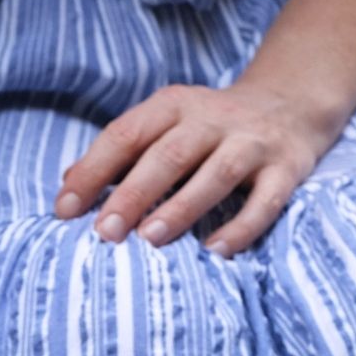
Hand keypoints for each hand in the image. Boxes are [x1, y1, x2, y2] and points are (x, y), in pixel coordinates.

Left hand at [54, 83, 344, 256]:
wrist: (291, 103)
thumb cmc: (209, 127)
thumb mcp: (165, 125)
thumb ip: (120, 153)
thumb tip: (66, 184)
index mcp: (174, 106)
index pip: (127, 134)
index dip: (94, 170)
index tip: (64, 209)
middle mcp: (214, 119)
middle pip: (170, 154)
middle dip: (134, 193)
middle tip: (105, 231)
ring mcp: (252, 142)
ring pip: (217, 174)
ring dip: (183, 207)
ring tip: (151, 239)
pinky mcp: (286, 168)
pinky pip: (266, 200)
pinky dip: (242, 227)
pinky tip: (216, 251)